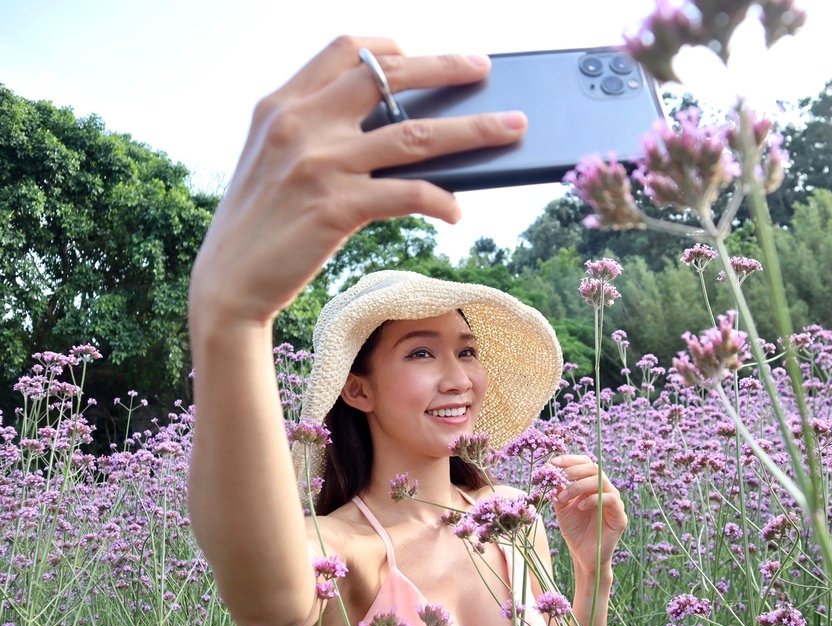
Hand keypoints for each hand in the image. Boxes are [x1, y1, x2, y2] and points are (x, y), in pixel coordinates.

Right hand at [188, 36, 527, 328]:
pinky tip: (456, 211)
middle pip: (389, 78)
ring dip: (474, 130)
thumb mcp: (272, 158)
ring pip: (416, 135)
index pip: (345, 51)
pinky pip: (408, 193)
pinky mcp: (337, 208)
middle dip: (446, 66)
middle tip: (484, 66)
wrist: (228, 280)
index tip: (417, 54)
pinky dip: (441, 199)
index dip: (389, 48)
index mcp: (282, 104)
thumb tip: (389, 125)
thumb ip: (315, 128)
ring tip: (512, 128)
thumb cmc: (258, 222)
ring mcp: (319, 164)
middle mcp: (300, 124)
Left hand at [549, 454, 627, 576]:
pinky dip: (592, 499)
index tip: (552, 462)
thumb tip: (550, 470)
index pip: (585, 463)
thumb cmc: (574, 530)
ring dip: (579, 485)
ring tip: (564, 496)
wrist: (583, 555)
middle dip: (573, 470)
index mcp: (592, 485)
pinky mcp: (620, 516)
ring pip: (601, 480)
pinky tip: (580, 507)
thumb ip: (558, 489)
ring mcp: (614, 502)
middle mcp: (605, 490)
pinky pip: (611, 499)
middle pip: (594, 467)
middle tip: (558, 477)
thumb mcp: (562, 507)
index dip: (570, 460)